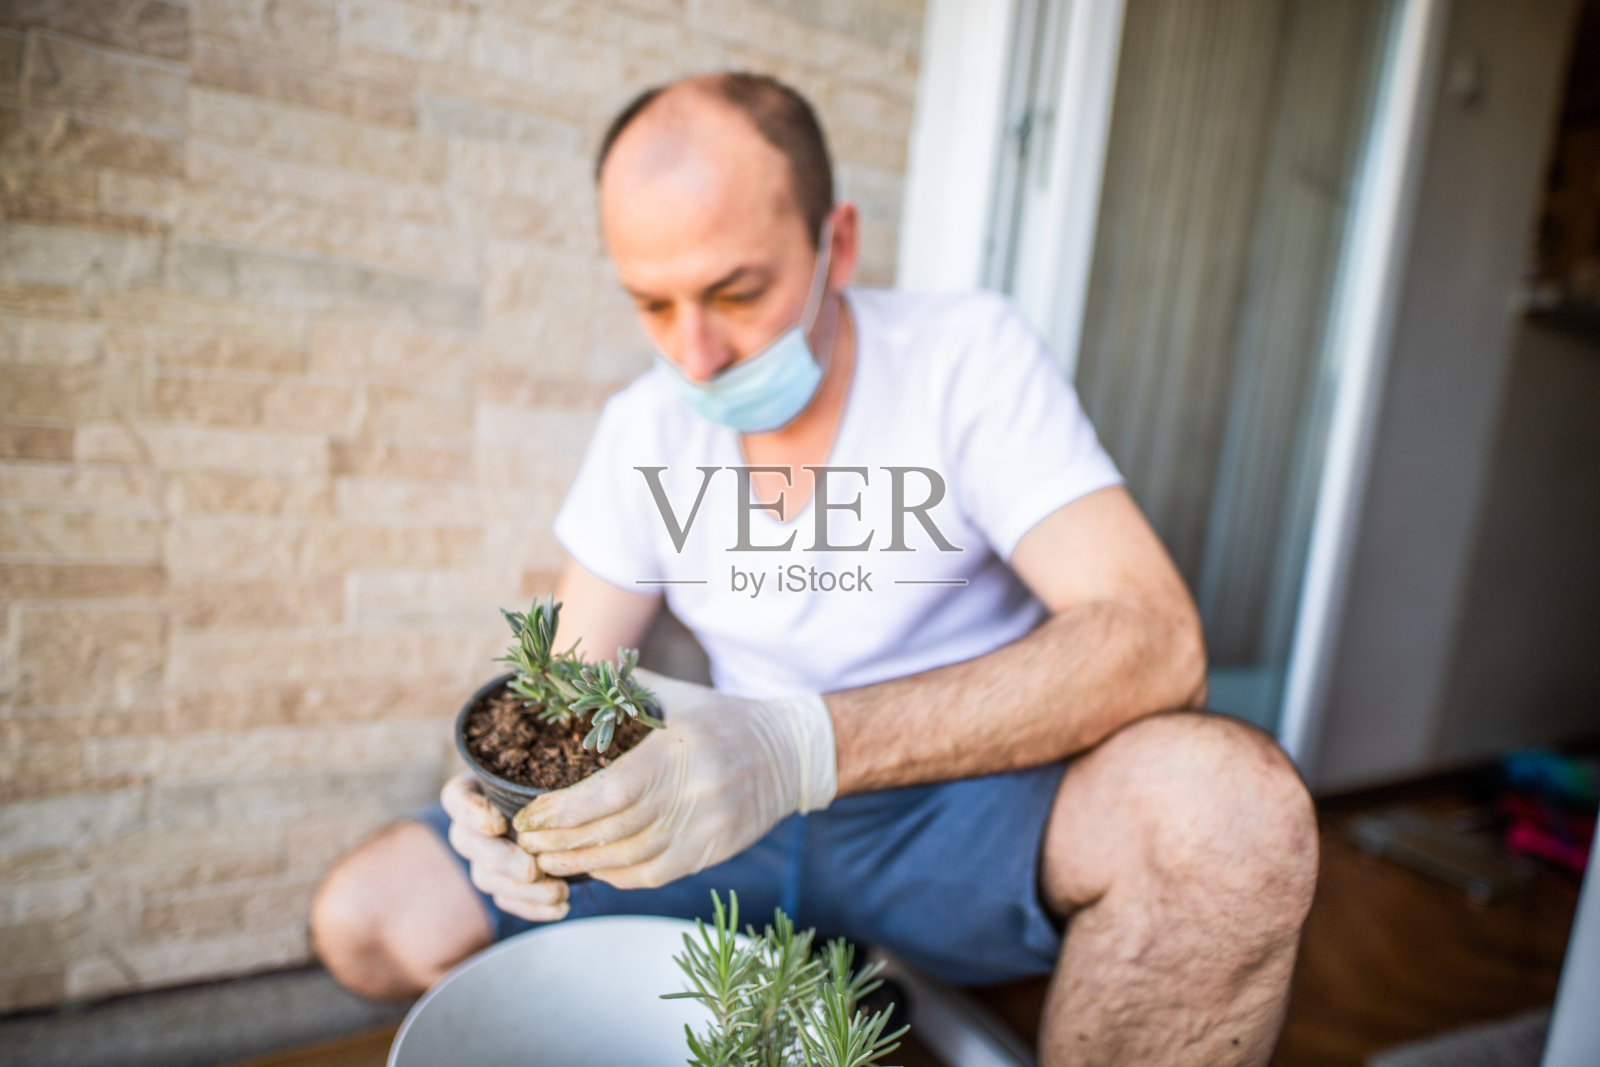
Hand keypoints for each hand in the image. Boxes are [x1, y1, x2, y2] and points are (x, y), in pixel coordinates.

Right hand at [439, 773, 569, 921]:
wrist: (559, 803)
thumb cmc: (551, 772)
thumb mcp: (544, 764)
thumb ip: (544, 765)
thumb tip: (562, 776)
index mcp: (472, 789)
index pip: (457, 800)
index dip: (472, 814)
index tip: (497, 823)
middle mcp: (470, 825)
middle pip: (470, 845)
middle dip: (502, 861)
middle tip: (531, 870)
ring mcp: (482, 857)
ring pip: (488, 879)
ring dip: (523, 891)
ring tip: (560, 892)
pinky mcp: (500, 883)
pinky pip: (507, 900)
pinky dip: (533, 908)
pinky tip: (561, 908)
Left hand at [512, 669, 836, 889]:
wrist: (789, 752)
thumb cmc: (722, 719)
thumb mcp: (675, 695)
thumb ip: (621, 689)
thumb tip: (562, 676)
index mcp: (677, 751)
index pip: (611, 792)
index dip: (564, 811)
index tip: (529, 815)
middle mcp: (693, 794)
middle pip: (615, 832)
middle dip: (561, 842)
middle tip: (524, 842)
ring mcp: (706, 828)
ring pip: (632, 860)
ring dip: (583, 865)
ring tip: (545, 861)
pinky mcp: (714, 852)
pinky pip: (657, 874)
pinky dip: (619, 876)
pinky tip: (593, 869)